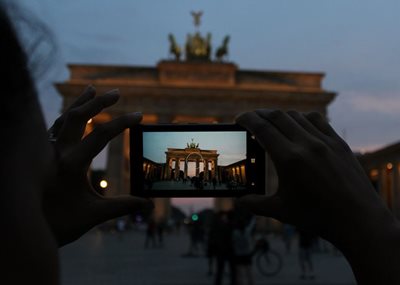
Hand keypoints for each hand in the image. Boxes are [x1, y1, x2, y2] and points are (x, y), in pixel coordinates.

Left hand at [44, 86, 152, 245]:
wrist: (26, 228)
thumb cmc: (60, 224)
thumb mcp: (94, 215)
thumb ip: (122, 206)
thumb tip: (148, 205)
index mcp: (71, 163)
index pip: (101, 134)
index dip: (122, 122)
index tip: (139, 115)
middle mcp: (56, 152)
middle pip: (78, 116)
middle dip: (99, 102)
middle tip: (117, 93)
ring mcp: (45, 152)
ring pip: (62, 118)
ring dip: (80, 103)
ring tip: (92, 89)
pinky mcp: (40, 155)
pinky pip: (53, 128)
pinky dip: (65, 116)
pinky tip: (71, 113)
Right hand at [236, 110, 394, 243]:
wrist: (358, 220)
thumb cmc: (317, 217)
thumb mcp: (281, 211)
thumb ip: (256, 204)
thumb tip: (240, 201)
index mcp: (289, 159)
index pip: (262, 128)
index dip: (247, 119)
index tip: (239, 119)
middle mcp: (306, 145)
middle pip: (277, 116)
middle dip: (260, 114)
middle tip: (251, 119)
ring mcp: (325, 142)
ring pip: (296, 116)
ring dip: (280, 116)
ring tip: (272, 123)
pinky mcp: (338, 143)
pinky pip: (317, 120)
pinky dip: (302, 118)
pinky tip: (299, 125)